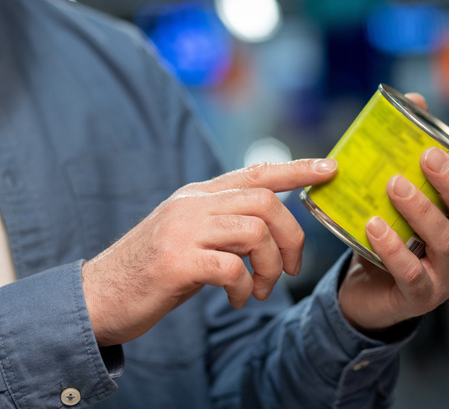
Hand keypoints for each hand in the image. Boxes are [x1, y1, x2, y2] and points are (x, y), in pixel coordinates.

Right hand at [82, 159, 336, 345]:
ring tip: (259, 291)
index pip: (256, 172)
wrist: (99, 297)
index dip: (297, 170)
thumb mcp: (192, 234)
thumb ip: (226, 222)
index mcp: (198, 195)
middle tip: (288, 271)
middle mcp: (191, 205)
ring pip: (254, 233)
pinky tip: (236, 299)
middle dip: (290, 239)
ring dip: (269, 268)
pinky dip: (244, 287)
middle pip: (265, 203)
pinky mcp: (174, 261)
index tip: (330, 168)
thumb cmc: (155, 270)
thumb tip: (273, 225)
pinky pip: (231, 268)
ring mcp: (181, 230)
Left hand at [338, 94, 448, 332]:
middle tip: (427, 157)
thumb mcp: (402, 194)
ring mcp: (448, 276)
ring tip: (393, 185)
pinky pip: (412, 273)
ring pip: (446, 242)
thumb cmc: (393, 234)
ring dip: (421, 210)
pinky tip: (373, 225)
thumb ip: (412, 150)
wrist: (368, 291)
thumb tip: (414, 99)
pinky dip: (393, 248)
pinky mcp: (421, 296)